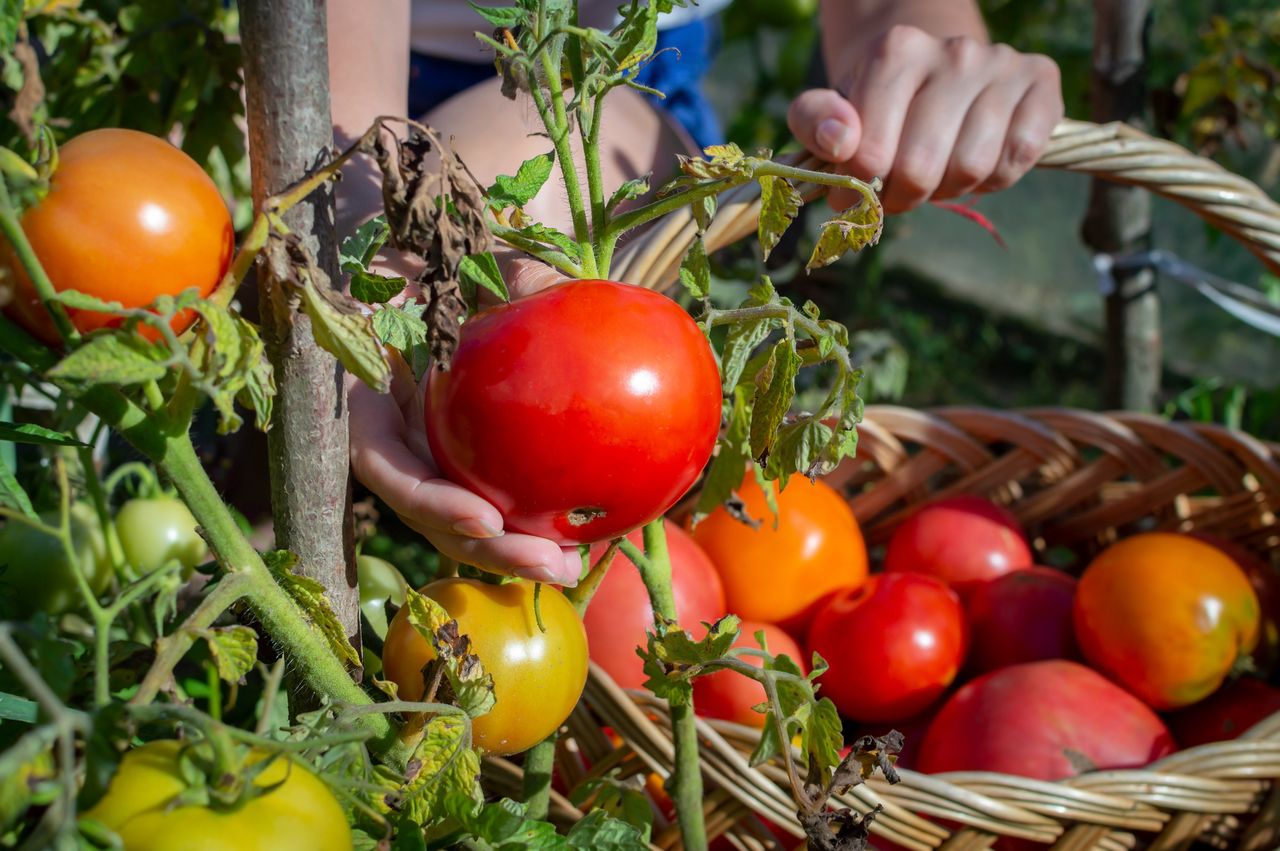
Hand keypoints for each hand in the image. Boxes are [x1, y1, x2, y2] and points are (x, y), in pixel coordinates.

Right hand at [348, 257, 582, 584]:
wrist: (444, 257)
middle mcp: (391, 433)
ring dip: (509, 551)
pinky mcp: (462, 461)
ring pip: (458, 520)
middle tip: (547, 564)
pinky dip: (530, 521)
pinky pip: (493, 496)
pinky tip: (585, 536)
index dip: (428, 500)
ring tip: (569, 568)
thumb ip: (502, 277)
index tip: (484, 516)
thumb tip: (548, 293)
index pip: (383, 463)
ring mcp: (423, 452)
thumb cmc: (444, 252)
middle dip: (483, 547)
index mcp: (367, 393)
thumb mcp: (466, 256)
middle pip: (425, 511)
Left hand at [788, 25, 1063, 212]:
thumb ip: (813, 121)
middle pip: (921, 168)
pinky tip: (977, 162)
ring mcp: (1002, 64)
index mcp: (896, 51)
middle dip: (902, 196)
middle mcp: (954, 51)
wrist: (933, 65)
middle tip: (896, 192)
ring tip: (936, 173)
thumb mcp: (830, 107)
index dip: (859, 190)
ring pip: (972, 167)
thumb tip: (841, 143)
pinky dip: (994, 178)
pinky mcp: (1042, 82)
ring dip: (948, 189)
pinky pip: (1018, 158)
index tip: (855, 192)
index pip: (870, 154)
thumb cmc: (876, 102)